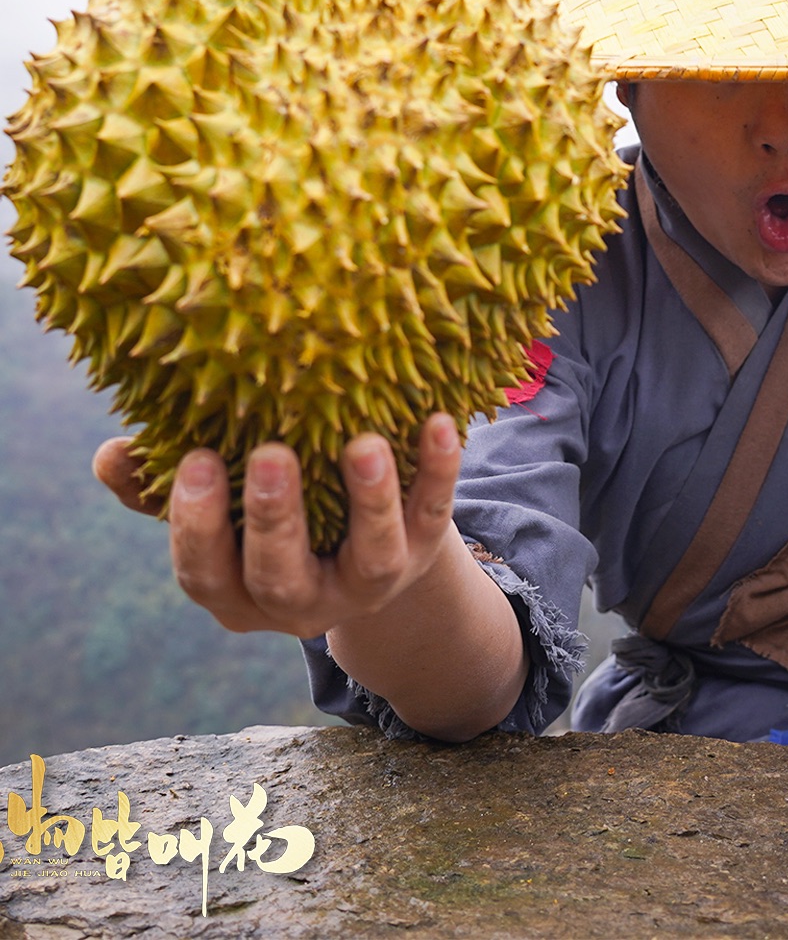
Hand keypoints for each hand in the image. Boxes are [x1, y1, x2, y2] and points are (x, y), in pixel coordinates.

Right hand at [94, 416, 463, 638]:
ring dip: (368, 500)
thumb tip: (112, 456)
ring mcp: (367, 582)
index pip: (206, 573)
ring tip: (363, 444)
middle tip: (270, 454)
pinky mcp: (421, 552)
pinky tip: (439, 424)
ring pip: (369, 556)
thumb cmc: (266, 517)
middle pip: (282, 574)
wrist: (362, 548)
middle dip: (275, 517)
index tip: (196, 459)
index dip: (197, 524)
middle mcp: (301, 601)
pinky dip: (438, 471)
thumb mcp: (215, 509)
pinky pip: (432, 516)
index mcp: (237, 592)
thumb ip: (161, 486)